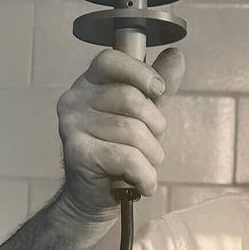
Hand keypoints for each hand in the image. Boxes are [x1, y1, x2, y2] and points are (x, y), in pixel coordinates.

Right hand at [55, 47, 185, 220]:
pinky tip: (143, 182)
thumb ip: (159, 84)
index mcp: (91, 82)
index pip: (112, 60)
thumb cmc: (122, 148)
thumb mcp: (146, 112)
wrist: (97, 195)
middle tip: (152, 143)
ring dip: (152, 155)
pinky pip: (128, 158)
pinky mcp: (78, 153)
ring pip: (133, 132)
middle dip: (156, 126)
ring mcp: (72, 126)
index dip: (141, 72)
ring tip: (145, 165)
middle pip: (131, 98)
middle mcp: (75, 99)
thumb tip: (176, 55)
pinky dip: (145, 175)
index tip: (159, 90)